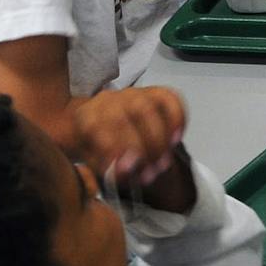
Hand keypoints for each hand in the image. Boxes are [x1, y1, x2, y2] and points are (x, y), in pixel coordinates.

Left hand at [70, 87, 185, 187]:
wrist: (101, 125)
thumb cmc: (96, 146)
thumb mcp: (93, 161)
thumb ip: (107, 167)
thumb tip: (125, 171)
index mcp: (87, 115)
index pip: (101, 125)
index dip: (116, 148)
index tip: (129, 170)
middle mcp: (110, 99)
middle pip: (126, 118)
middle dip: (144, 148)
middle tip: (151, 173)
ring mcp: (134, 93)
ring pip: (148, 109)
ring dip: (160, 139)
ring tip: (163, 163)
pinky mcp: (155, 92)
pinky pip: (171, 99)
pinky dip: (177, 119)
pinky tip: (176, 140)